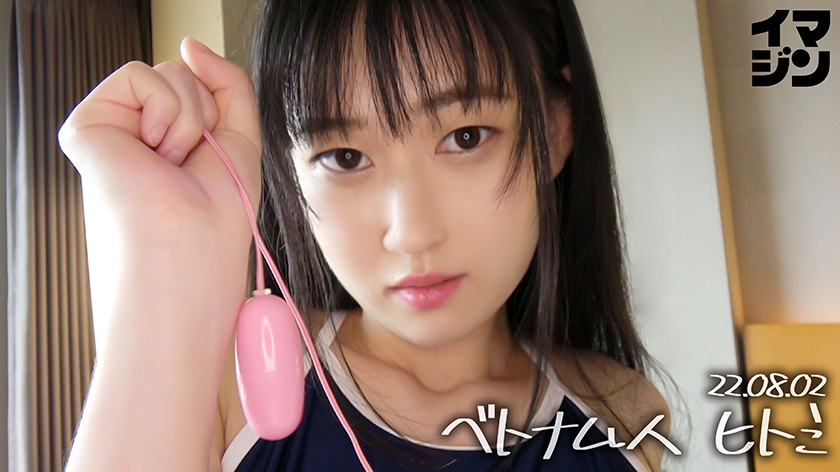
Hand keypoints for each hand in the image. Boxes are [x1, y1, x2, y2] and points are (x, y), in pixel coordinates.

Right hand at [58, 37, 261, 346]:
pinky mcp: (86, 129)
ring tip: (171, 167)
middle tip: (188, 170)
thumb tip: (190, 43)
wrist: (184, 265)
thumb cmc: (213, 229)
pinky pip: (140, 74)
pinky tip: (155, 154)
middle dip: (207, 118)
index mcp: (172, 153)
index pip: (203, 96)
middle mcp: (140, 142)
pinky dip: (166, 111)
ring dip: (190, 120)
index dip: (220, 118)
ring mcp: (114, 135)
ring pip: (168, 72)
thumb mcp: (239, 143)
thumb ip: (227, 86)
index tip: (209, 163)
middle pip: (187, 78)